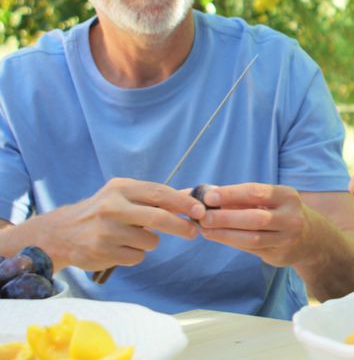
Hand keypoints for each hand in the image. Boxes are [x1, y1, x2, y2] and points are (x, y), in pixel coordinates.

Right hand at [39, 178, 202, 270]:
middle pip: (159, 218)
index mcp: (120, 188)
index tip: (200, 210)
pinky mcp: (103, 252)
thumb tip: (193, 199)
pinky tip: (120, 248)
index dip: (183, 203)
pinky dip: (136, 254)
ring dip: (150, 242)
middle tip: (193, 231)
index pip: (159, 193)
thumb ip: (155, 197)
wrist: (61, 233)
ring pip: (150, 241)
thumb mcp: (123, 195)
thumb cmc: (103, 212)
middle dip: (181, 226)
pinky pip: (137, 256)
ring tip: (131, 237)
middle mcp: (112, 208)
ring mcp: (106, 231)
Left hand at [197, 183, 315, 266]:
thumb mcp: (272, 200)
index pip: (256, 192)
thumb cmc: (282, 212)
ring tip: (206, 230)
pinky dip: (232, 242)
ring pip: (252, 237)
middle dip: (226, 217)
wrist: (313, 238)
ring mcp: (287, 238)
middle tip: (204, 217)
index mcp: (287, 196)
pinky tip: (218, 237)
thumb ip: (244, 199)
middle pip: (255, 217)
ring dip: (225, 234)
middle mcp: (291, 217)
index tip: (209, 196)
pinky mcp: (280, 254)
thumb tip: (209, 195)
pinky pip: (252, 249)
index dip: (231, 194)